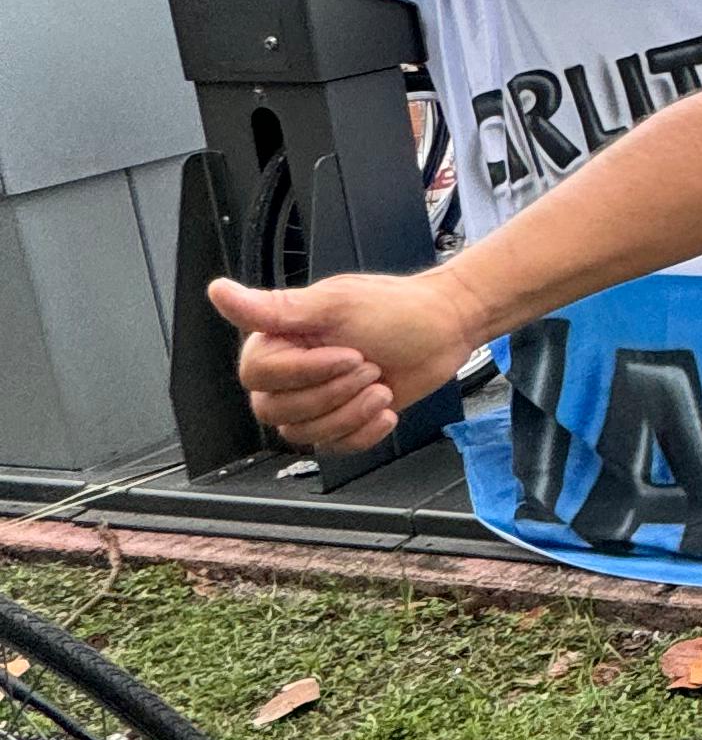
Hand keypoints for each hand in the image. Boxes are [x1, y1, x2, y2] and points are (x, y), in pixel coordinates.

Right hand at [208, 269, 477, 454]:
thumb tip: (218, 292)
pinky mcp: (340, 421)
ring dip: (350, 414)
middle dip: (333, 394)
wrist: (445, 330)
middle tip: (369, 366)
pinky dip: (363, 433)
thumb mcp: (335, 305)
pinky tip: (386, 409)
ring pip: (303, 435)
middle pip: (277, 411)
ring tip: (380, 385)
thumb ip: (274, 308)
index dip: (305, 372)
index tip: (347, 353)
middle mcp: (289, 372)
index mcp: (277, 339)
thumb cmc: (397, 309)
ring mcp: (314, 400)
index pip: (258, 376)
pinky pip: (333, 447)